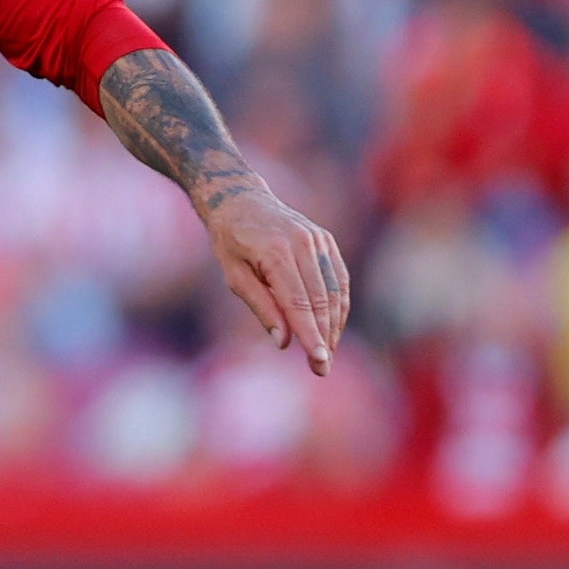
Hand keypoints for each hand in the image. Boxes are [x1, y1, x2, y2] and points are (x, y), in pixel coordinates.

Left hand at [202, 182, 354, 372]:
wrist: (240, 198)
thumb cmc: (230, 240)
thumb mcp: (233, 274)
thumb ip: (260, 306)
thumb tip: (283, 342)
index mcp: (276, 251)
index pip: (300, 302)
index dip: (311, 335)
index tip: (319, 362)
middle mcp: (303, 243)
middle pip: (322, 300)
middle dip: (324, 337)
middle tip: (321, 369)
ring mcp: (319, 240)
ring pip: (336, 291)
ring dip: (335, 326)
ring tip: (325, 354)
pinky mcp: (326, 241)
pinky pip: (338, 278)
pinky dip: (338, 306)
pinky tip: (331, 328)